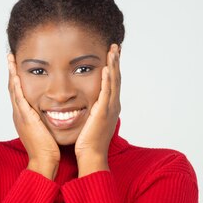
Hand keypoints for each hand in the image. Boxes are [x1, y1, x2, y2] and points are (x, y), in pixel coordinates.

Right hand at [7, 54, 59, 178]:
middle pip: (12, 88)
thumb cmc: (48, 150)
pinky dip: (16, 87)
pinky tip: (16, 75)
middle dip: (11, 71)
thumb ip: (47, 120)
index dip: (17, 78)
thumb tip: (56, 112)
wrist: (45, 163)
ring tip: (10, 59)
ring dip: (11, 73)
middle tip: (9, 56)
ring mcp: (21, 116)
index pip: (19, 93)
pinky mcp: (26, 119)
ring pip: (13, 90)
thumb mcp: (46, 130)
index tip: (17, 65)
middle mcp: (19, 114)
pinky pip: (19, 99)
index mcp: (24, 116)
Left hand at [75, 44, 121, 169]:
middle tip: (116, 46)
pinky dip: (107, 80)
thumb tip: (85, 104)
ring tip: (113, 51)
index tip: (113, 54)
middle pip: (116, 79)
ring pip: (114, 83)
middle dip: (116, 62)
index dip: (114, 68)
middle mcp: (113, 106)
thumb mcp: (91, 121)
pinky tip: (106, 68)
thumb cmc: (88, 142)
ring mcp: (110, 109)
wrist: (91, 156)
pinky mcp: (103, 113)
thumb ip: (90, 110)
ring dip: (114, 65)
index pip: (113, 83)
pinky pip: (106, 93)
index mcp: (110, 107)